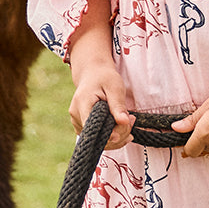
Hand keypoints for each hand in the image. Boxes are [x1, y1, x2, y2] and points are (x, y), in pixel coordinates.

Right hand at [67, 0, 134, 148]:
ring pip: (98, 142)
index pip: (97, 133)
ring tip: (128, 122)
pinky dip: (110, 135)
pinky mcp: (80, 124)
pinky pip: (96, 138)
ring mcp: (76, 121)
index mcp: (82, 106)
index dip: (116, 135)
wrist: (91, 65)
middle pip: (99, 141)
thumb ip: (118, 104)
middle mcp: (75, 116)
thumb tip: (125, 122)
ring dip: (116, 137)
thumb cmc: (105, 73)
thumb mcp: (115, 85)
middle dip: (119, 137)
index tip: (130, 124)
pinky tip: (119, 124)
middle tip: (133, 123)